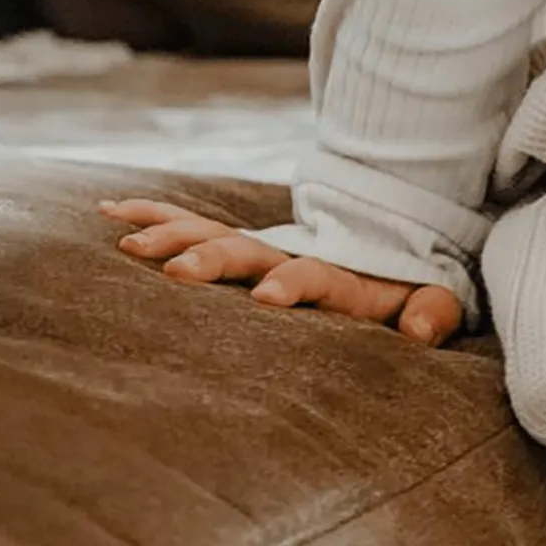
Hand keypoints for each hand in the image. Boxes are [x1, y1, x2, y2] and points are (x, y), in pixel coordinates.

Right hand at [98, 198, 464, 344]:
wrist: (394, 245)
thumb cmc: (413, 288)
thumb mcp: (435, 299)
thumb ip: (433, 312)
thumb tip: (417, 332)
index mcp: (338, 274)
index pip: (313, 276)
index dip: (292, 283)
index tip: (266, 299)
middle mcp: (291, 256)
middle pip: (248, 252)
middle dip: (212, 260)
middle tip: (174, 273)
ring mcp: (262, 249)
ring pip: (211, 235)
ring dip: (171, 235)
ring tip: (128, 243)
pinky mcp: (241, 249)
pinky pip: (194, 227)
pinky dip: (155, 216)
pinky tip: (110, 213)